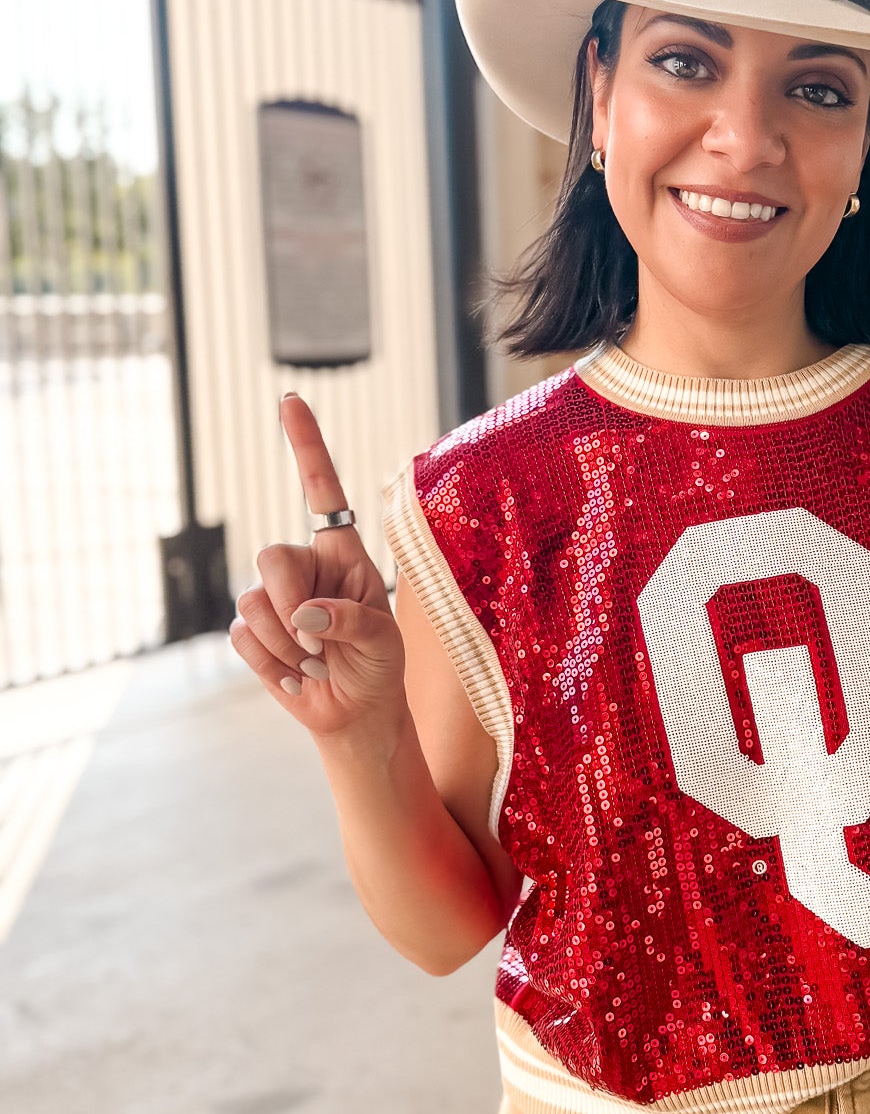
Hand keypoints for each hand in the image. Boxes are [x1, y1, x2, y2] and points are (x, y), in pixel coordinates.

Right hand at [228, 393, 404, 739]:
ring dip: (286, 644)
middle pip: (271, 557)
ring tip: (317, 663)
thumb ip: (351, 620)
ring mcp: (273, 598)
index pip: (323, 492)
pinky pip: (242, 637)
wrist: (356, 713)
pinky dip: (272, 663)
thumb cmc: (378, 667)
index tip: (289, 400)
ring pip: (253, 604)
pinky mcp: (251, 631)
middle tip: (316, 641)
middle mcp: (304, 567)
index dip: (306, 447)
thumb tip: (304, 615)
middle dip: (289, 602)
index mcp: (343, 554)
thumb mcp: (383, 641)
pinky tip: (297, 675)